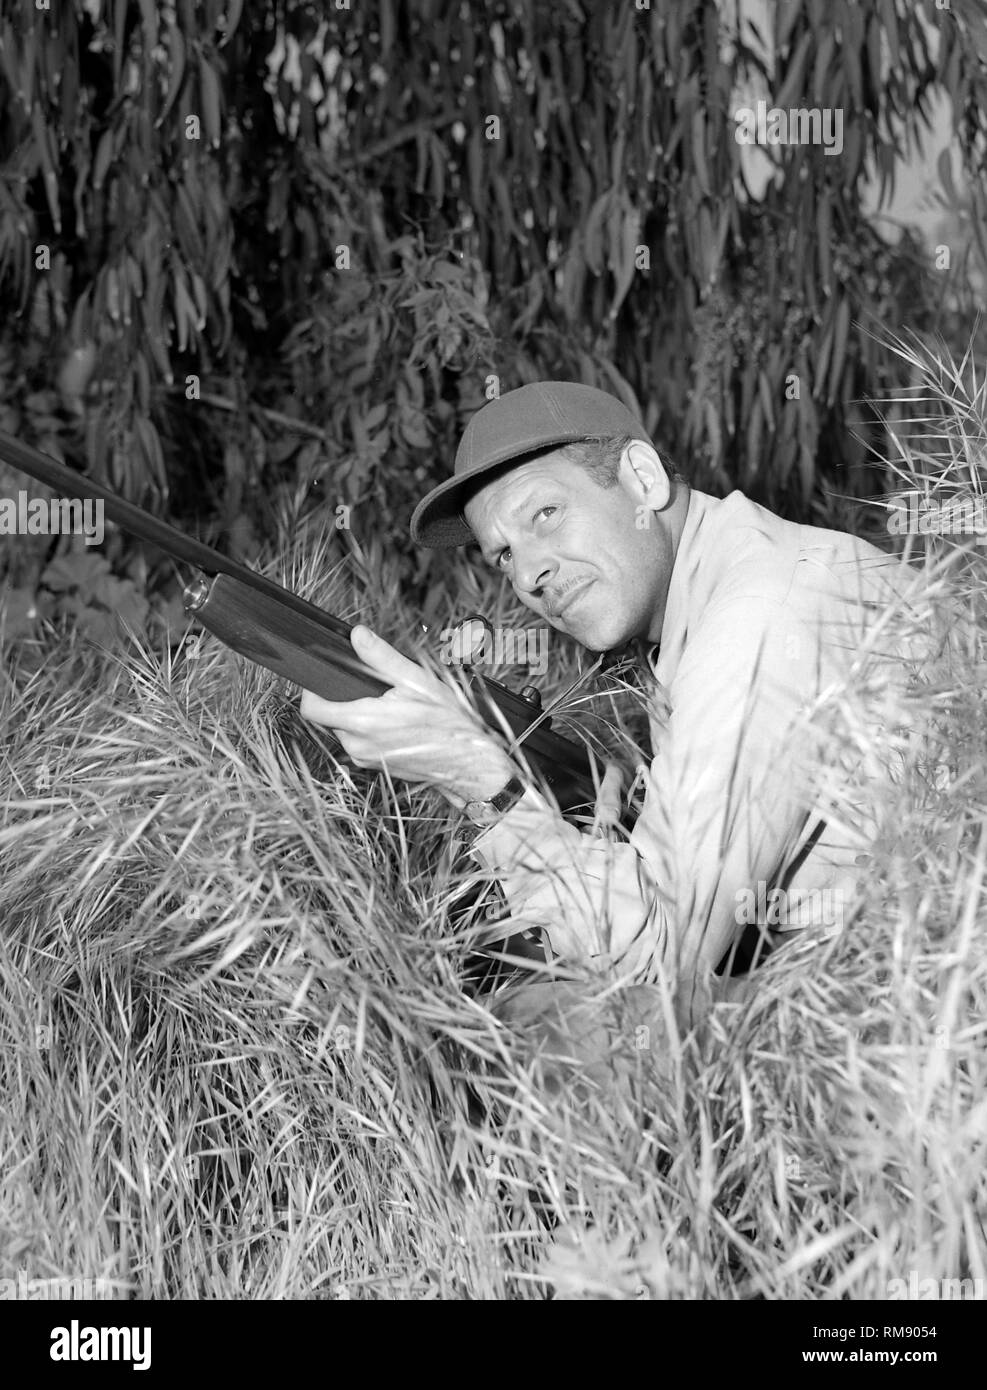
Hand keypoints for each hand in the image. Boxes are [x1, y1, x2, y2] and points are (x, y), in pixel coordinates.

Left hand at [299, 625, 516, 804]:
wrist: (468, 763)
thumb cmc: (448, 724)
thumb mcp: (417, 681)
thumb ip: (382, 658)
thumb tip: (357, 635)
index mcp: (363, 721)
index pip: (311, 707)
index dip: (312, 689)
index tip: (325, 677)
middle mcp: (357, 745)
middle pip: (328, 716)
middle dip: (342, 698)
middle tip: (369, 686)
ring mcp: (365, 759)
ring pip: (343, 729)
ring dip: (356, 714)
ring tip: (387, 705)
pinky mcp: (374, 766)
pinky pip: (358, 743)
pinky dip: (367, 730)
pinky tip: (393, 722)